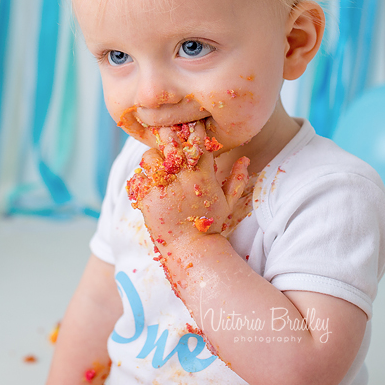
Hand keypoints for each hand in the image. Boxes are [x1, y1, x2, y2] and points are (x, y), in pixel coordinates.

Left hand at [126, 121, 250, 241]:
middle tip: (168, 145)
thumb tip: (245, 159)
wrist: (190, 249)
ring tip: (158, 167)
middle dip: (168, 140)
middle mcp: (183, 179)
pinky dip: (143, 177)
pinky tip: (150, 183)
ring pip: (150, 156)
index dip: (191, 134)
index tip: (187, 136)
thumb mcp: (228, 203)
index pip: (196, 141)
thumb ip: (237, 180)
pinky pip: (139, 176)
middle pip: (170, 143)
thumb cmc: (210, 225)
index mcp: (203, 176)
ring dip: (153, 159)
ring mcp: (163, 188)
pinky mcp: (146, 198)